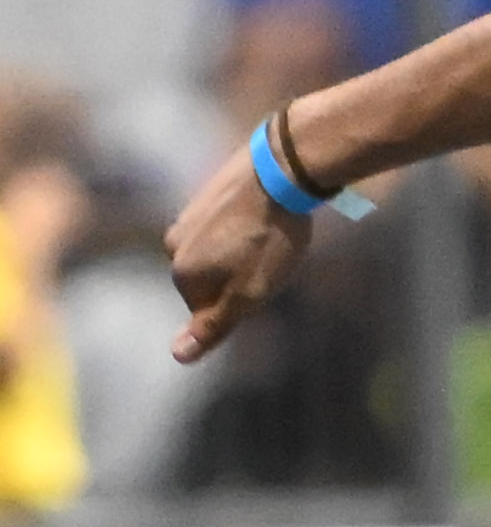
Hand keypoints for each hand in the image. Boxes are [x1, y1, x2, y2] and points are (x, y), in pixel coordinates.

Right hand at [164, 154, 316, 362]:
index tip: (265, 282)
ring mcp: (187, 214)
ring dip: (245, 248)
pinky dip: (247, 225)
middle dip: (240, 275)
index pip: (207, 309)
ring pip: (219, 249)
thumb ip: (212, 326)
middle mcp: (174, 242)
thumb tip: (177, 356)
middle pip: (211, 278)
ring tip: (273, 236)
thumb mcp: (248, 295)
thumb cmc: (269, 240)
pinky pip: (227, 222)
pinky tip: (269, 215)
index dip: (243, 301)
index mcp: (181, 271)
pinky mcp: (207, 192)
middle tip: (272, 258)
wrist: (280, 171)